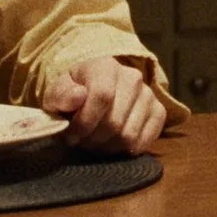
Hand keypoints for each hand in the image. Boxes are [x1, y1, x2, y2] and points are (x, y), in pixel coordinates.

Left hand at [42, 56, 167, 155]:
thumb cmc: (73, 94)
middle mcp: (132, 77)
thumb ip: (61, 95)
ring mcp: (148, 94)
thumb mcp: (57, 93)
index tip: (71, 135)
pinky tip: (112, 144)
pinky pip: (145, 141)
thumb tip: (77, 97)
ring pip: (129, 135)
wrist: (94, 92)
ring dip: (107, 147)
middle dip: (93, 139)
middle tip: (81, 141)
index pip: (101, 96)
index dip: (84, 122)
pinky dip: (126, 150)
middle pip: (115, 121)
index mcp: (105, 66)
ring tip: (95, 142)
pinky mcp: (159, 112)